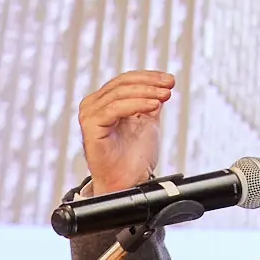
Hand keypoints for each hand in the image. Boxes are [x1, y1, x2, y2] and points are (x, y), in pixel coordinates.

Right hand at [77, 70, 173, 194]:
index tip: (170, 80)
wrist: (128, 182)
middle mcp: (93, 105)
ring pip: (120, 94)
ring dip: (146, 92)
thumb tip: (162, 83)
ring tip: (164, 95)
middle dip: (150, 83)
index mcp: (103, 102)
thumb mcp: (147, 122)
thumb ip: (150, 102)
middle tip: (169, 85)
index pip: (125, 80)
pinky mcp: (91, 126)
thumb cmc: (134, 158)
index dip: (149, 77)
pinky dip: (136, 104)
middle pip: (122, 84)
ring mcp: (90, 115)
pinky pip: (114, 109)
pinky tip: (154, 106)